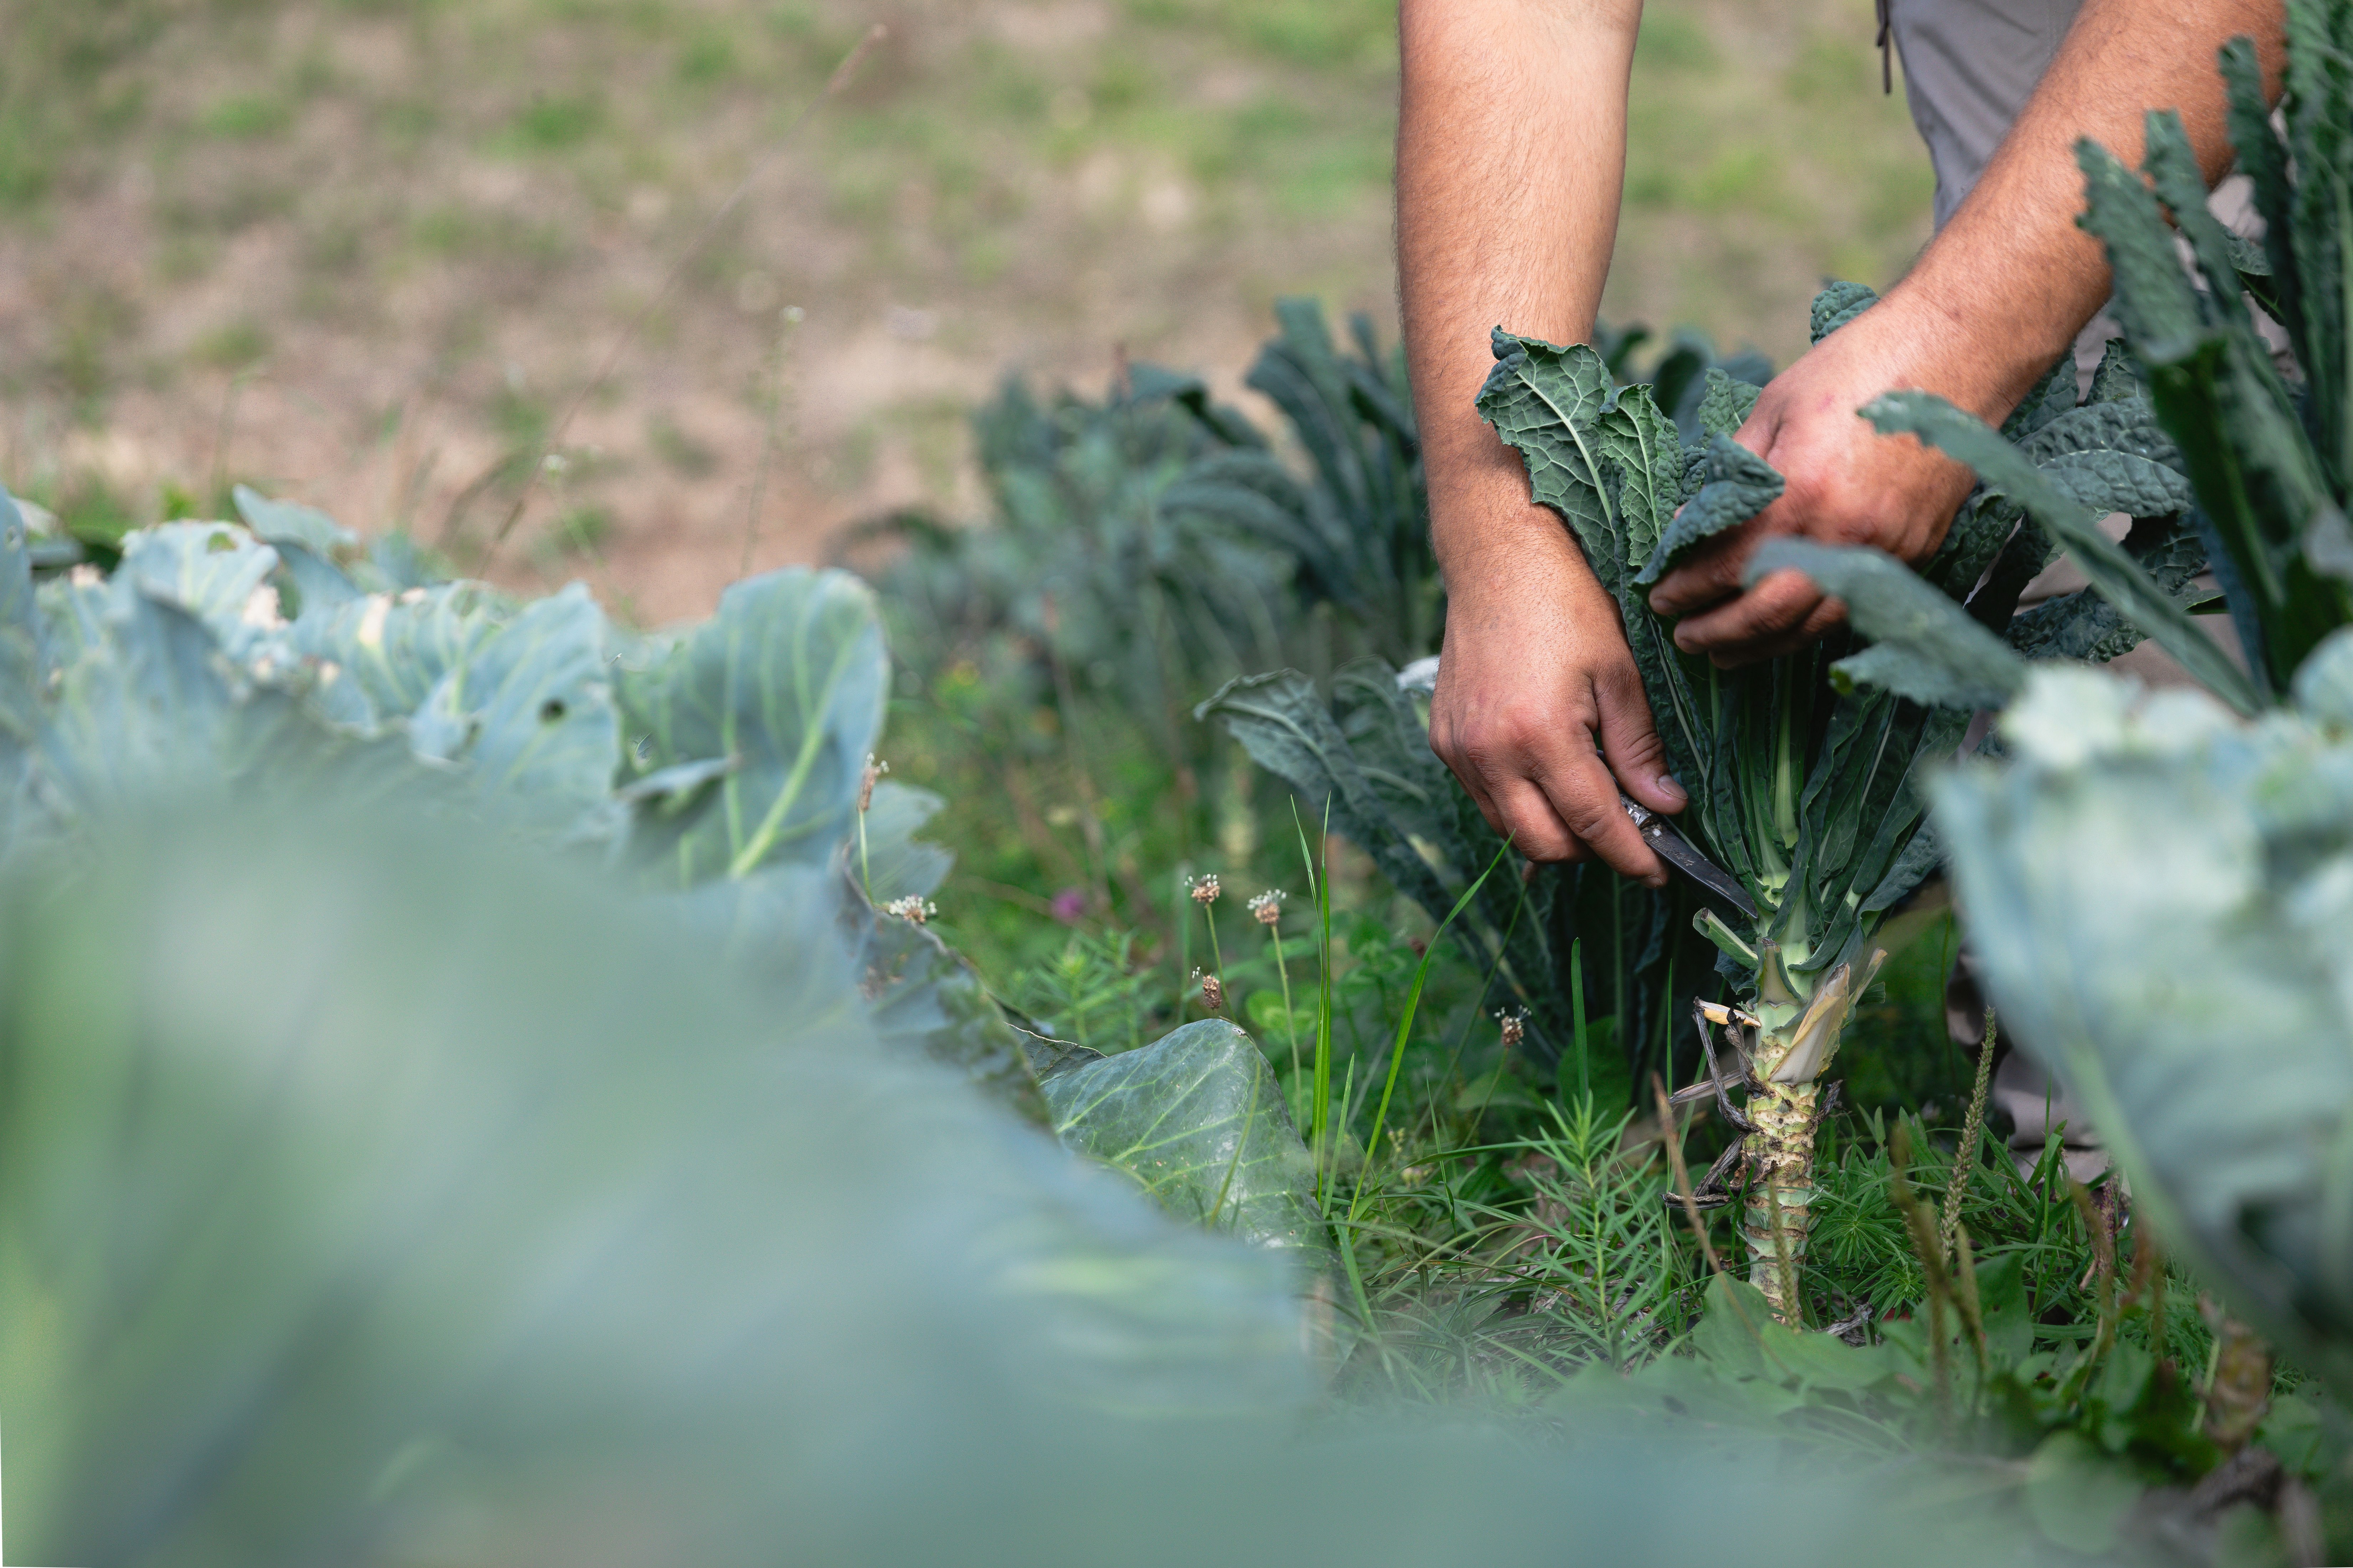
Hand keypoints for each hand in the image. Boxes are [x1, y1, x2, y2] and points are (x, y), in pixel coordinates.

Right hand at [1429, 522, 1687, 883]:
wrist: (1496, 561)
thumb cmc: (1564, 604)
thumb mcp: (1618, 673)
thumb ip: (1638, 748)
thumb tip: (1666, 806)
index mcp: (1539, 735)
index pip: (1592, 824)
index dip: (1631, 856)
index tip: (1658, 872)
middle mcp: (1489, 754)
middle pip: (1544, 844)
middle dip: (1590, 851)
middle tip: (1629, 834)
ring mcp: (1459, 751)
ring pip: (1509, 829)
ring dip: (1553, 831)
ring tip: (1589, 802)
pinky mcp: (1444, 742)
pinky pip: (1484, 799)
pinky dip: (1520, 804)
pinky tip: (1547, 776)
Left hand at [1645, 300, 1983, 664]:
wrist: (1958, 351)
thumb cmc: (1858, 368)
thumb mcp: (1773, 408)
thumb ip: (1728, 473)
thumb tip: (1687, 527)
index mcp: (1801, 492)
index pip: (1727, 566)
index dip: (1686, 589)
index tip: (1658, 598)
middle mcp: (1845, 533)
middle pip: (1768, 613)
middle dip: (1717, 633)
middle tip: (1683, 638)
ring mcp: (1886, 550)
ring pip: (1813, 625)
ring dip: (1762, 646)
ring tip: (1725, 651)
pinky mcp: (1915, 552)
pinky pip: (1852, 609)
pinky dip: (1809, 627)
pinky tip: (1782, 628)